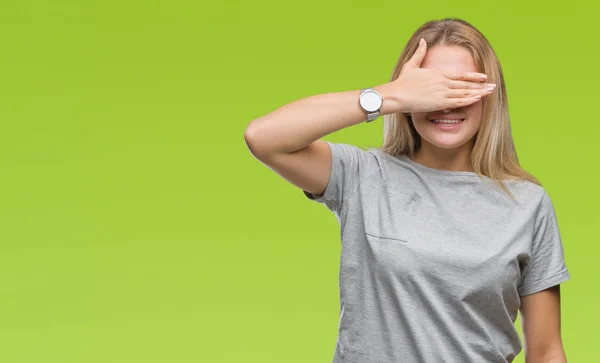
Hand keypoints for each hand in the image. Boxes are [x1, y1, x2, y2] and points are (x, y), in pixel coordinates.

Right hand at [381, 38, 495, 112]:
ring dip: (478, 93)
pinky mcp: (439, 102)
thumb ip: (419, 53)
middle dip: (481, 85)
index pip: (460, 75)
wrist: (396, 94)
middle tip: (493, 86)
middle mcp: (442, 82)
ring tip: (490, 93)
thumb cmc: (402, 82)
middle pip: (465, 84)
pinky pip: (458, 102)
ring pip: (464, 93)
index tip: (483, 77)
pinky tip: (478, 99)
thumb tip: (422, 40)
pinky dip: (469, 100)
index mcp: (437, 74)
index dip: (473, 76)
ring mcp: (442, 92)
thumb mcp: (411, 65)